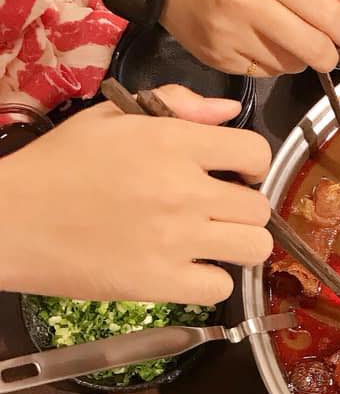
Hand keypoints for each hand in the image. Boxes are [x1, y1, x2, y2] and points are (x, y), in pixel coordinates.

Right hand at [0, 85, 272, 304]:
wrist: (8, 220)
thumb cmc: (59, 165)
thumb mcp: (111, 117)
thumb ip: (176, 105)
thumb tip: (227, 112)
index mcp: (173, 143)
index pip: (256, 152)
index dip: (252, 165)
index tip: (236, 174)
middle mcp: (184, 190)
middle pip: (260, 208)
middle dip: (244, 209)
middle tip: (217, 212)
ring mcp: (176, 240)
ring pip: (254, 248)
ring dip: (238, 246)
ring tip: (210, 242)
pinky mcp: (160, 282)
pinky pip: (221, 288)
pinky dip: (210, 282)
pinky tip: (187, 269)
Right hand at [163, 0, 339, 75]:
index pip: (325, 13)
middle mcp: (246, 4)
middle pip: (313, 49)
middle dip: (328, 53)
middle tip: (326, 46)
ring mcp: (230, 35)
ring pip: (290, 66)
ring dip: (297, 58)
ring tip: (284, 37)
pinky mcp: (219, 59)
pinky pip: (264, 74)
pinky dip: (271, 63)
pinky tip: (259, 43)